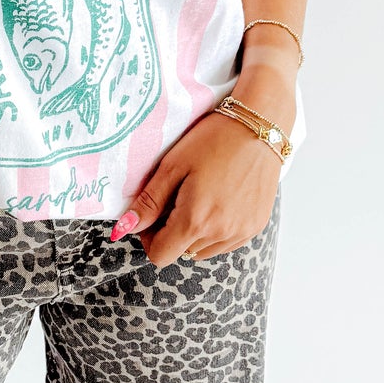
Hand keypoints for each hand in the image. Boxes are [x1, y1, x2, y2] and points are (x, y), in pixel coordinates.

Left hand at [110, 65, 292, 266]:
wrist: (259, 127)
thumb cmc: (214, 140)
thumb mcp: (173, 166)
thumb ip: (149, 202)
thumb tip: (125, 228)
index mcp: (196, 220)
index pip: (160, 255)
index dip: (149, 238)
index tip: (154, 215)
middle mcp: (220, 233)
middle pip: (181, 252)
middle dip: (172, 232)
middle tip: (177, 199)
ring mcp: (241, 232)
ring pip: (203, 251)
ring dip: (194, 234)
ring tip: (199, 198)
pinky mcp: (256, 226)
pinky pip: (225, 243)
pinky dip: (216, 231)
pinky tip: (218, 202)